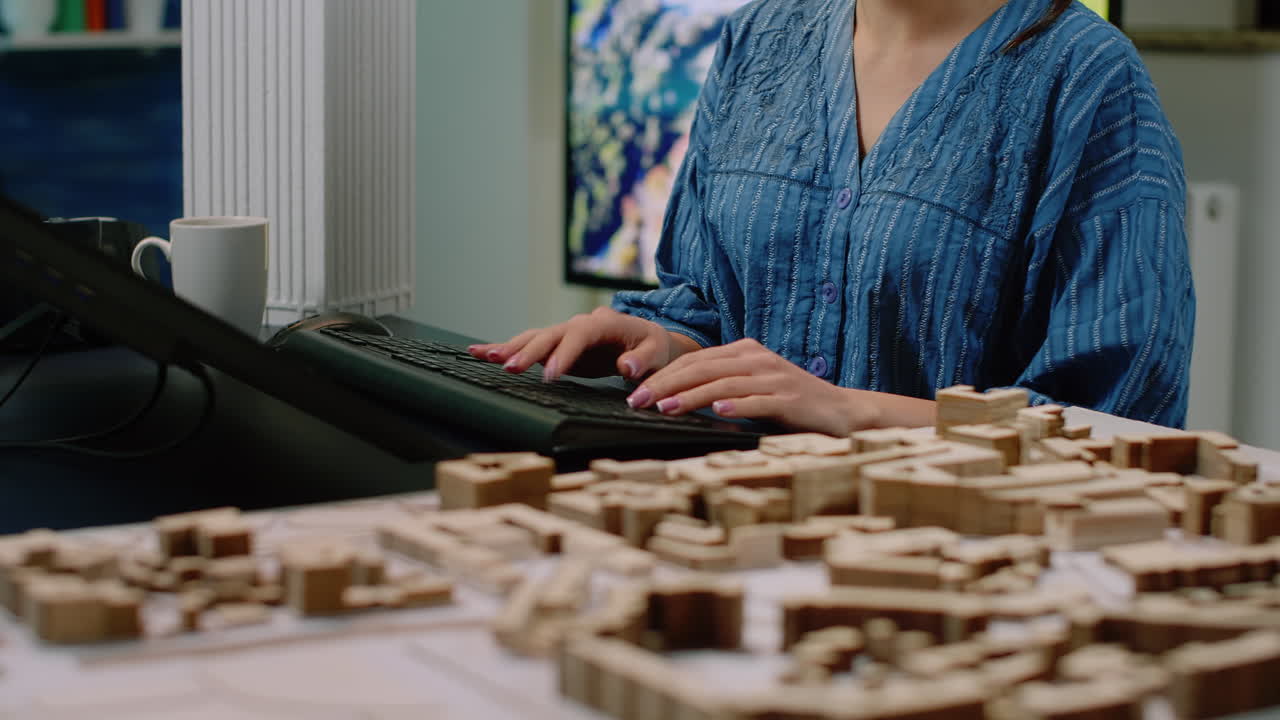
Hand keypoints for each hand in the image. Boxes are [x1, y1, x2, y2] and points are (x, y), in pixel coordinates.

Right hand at [467, 307, 699, 381]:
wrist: (648, 339)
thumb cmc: (654, 346)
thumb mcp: (657, 352)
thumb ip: (643, 360)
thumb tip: (626, 367)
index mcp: (604, 322)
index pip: (579, 334)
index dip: (563, 354)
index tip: (549, 374)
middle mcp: (580, 324)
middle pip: (550, 334)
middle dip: (528, 351)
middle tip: (509, 368)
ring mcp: (566, 333)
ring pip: (534, 337)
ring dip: (510, 347)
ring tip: (485, 357)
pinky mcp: (558, 345)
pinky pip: (530, 344)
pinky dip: (505, 347)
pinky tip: (479, 352)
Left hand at [624, 338, 881, 434]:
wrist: (841, 411)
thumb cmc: (789, 404)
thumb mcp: (752, 388)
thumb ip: (721, 387)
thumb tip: (673, 399)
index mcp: (745, 352)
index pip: (695, 360)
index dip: (663, 375)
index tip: (635, 392)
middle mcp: (757, 359)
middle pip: (703, 368)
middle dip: (667, 384)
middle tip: (639, 401)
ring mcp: (774, 377)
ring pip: (724, 384)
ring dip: (692, 397)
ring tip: (666, 408)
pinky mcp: (789, 398)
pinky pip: (758, 401)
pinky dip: (737, 406)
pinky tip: (718, 413)